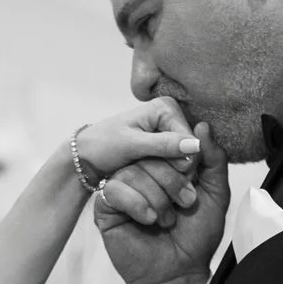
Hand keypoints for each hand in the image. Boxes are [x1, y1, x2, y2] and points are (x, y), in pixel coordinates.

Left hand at [75, 95, 205, 181]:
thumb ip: (163, 145)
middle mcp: (171, 114)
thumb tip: (195, 145)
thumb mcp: (132, 145)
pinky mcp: (165, 143)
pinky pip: (176, 162)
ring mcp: (169, 129)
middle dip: (176, 167)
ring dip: (172, 173)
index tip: (159, 174)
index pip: (190, 140)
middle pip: (190, 149)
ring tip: (151, 177)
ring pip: (185, 158)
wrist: (87, 155)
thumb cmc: (103, 146)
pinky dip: (167, 172)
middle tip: (153, 177)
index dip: (180, 162)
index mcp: (166, 106)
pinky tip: (153, 177)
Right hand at [86, 104, 230, 283]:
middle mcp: (142, 174)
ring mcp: (122, 189)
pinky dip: (137, 205)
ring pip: (132, 171)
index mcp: (166, 167)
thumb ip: (213, 160)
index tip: (193, 178)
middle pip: (148, 154)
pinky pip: (114, 190)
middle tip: (185, 203)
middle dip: (171, 179)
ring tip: (167, 219)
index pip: (167, 142)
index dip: (181, 156)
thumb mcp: (215, 194)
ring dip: (156, 197)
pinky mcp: (106, 207)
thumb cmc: (196, 238)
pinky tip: (148, 221)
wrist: (178, 274)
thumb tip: (202, 126)